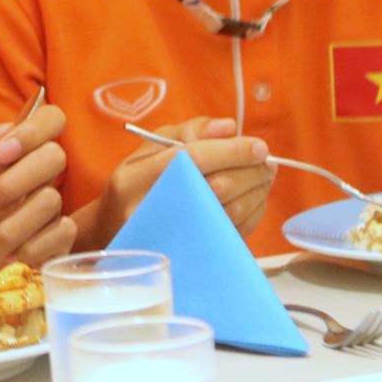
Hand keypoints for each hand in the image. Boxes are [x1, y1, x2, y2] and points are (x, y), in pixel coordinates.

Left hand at [0, 104, 75, 269]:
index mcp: (5, 156)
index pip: (47, 120)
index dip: (32, 131)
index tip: (0, 153)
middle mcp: (30, 179)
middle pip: (55, 156)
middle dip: (15, 181)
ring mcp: (43, 213)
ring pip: (52, 200)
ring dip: (13, 225)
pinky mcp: (53, 245)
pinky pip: (63, 234)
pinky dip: (32, 247)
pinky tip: (5, 260)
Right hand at [82, 116, 272, 248]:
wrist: (114, 232)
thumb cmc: (136, 184)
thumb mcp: (149, 148)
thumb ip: (187, 131)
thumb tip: (228, 127)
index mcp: (133, 179)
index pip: (190, 159)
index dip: (230, 151)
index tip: (259, 146)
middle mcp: (150, 211)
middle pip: (216, 187)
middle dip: (250, 172)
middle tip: (267, 161)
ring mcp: (172, 239)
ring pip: (230, 213)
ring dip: (257, 192)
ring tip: (264, 175)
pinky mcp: (193, 254)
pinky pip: (234, 233)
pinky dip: (253, 212)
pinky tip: (255, 197)